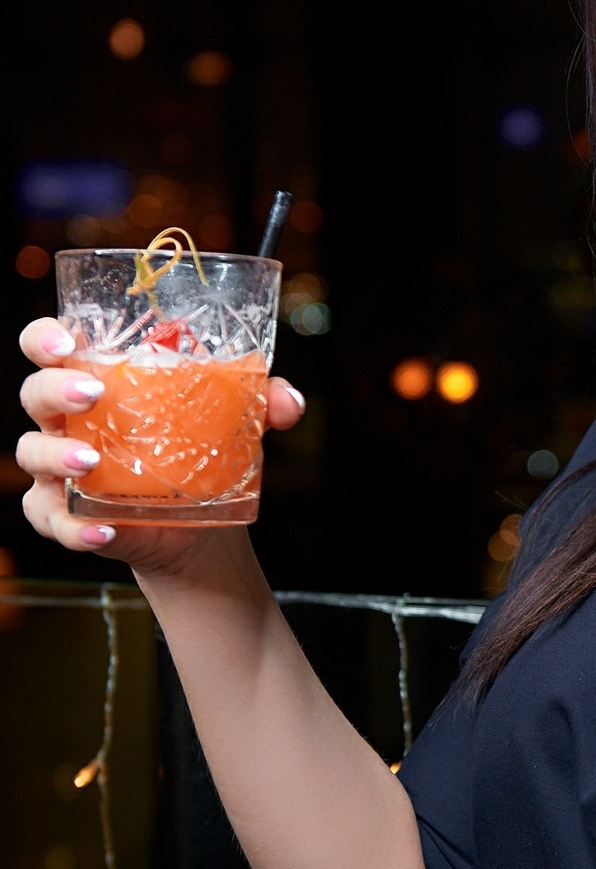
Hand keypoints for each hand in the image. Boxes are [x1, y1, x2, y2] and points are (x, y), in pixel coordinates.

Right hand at [16, 316, 306, 576]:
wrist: (200, 521)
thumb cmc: (200, 449)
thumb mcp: (234, 421)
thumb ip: (263, 402)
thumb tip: (290, 402)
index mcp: (96, 379)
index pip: (49, 346)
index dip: (45, 337)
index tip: (66, 340)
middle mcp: (68, 419)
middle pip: (34, 393)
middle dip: (54, 389)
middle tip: (92, 394)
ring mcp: (61, 469)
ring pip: (33, 454)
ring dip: (56, 456)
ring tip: (91, 462)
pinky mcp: (67, 514)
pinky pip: (52, 519)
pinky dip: (74, 527)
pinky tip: (105, 530)